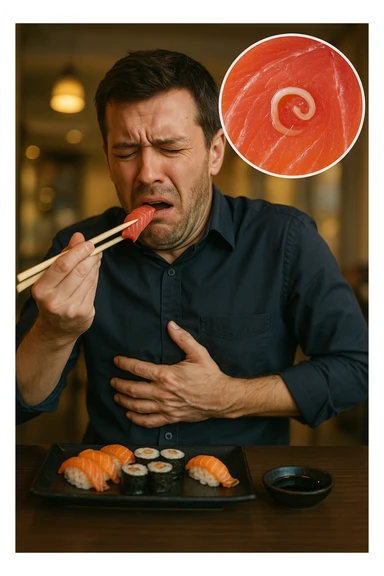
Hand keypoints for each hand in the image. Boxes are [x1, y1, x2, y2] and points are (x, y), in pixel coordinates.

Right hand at [31, 232, 101, 343]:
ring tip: (96, 257)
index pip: (62, 266)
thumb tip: (79, 236)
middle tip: (96, 248)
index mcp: (41, 289)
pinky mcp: (83, 313)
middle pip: (78, 272)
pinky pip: (93, 289)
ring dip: (94, 265)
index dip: (78, 252)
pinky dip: (95, 277)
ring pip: (88, 279)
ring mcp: (70, 309)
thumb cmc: (52, 296)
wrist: (56, 329)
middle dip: (90, 257)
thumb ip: (65, 255)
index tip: (89, 243)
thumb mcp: (51, 277)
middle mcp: (54, 300)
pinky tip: (94, 271)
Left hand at [111, 321, 233, 427]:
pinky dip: (136, 418)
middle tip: (112, 381)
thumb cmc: (210, 375)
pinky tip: (130, 414)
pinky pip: (149, 421)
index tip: (116, 361)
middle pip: (132, 389)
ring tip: (116, 395)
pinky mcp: (170, 418)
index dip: (124, 364)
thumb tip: (170, 325)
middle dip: (119, 384)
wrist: (222, 398)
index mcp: (166, 375)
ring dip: (124, 400)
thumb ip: (182, 338)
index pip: (138, 368)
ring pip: (137, 406)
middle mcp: (162, 392)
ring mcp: (165, 407)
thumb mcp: (198, 353)